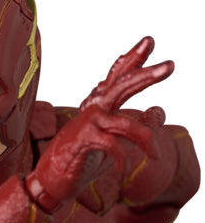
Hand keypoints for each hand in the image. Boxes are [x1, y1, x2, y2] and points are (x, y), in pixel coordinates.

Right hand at [25, 37, 173, 211]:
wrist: (52, 180)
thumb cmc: (82, 159)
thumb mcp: (114, 141)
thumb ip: (136, 126)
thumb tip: (160, 110)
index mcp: (99, 106)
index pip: (117, 77)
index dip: (133, 59)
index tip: (149, 42)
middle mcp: (94, 108)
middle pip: (123, 86)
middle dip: (147, 76)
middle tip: (171, 65)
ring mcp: (88, 123)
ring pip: (126, 123)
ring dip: (146, 140)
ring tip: (156, 156)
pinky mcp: (84, 140)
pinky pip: (114, 146)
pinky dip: (123, 160)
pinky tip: (124, 171)